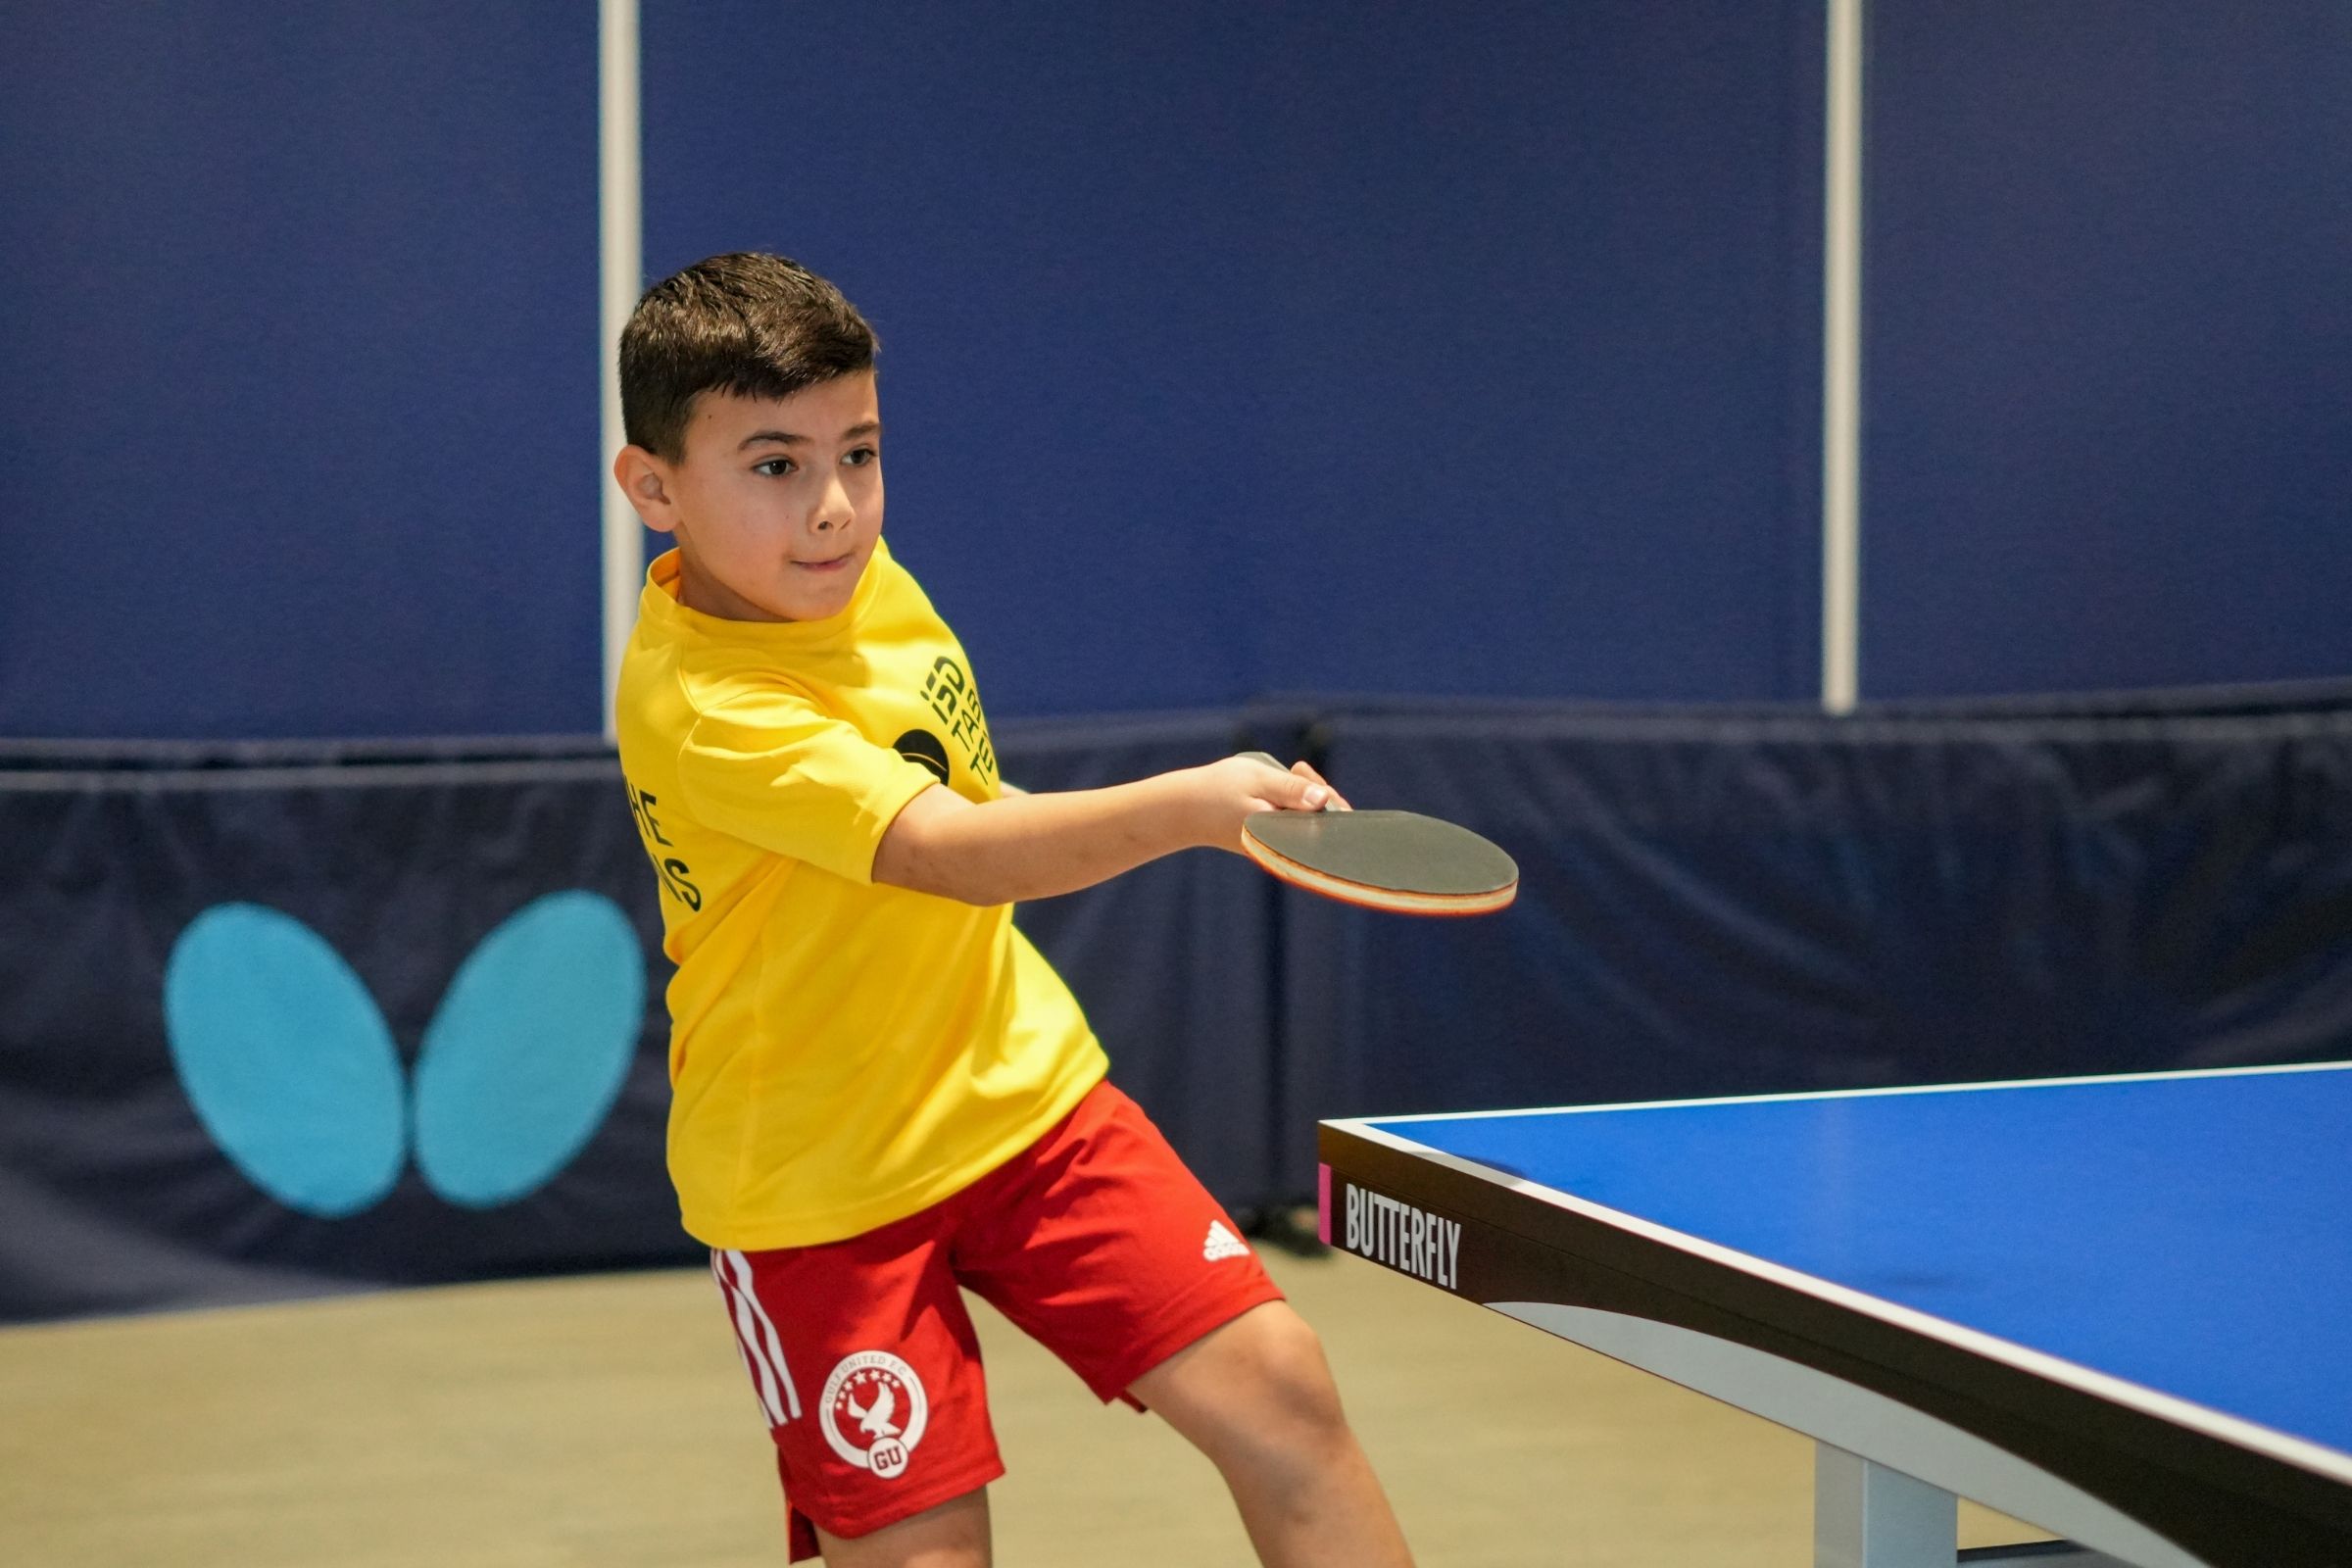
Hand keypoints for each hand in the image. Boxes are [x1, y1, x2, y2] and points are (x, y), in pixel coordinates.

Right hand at [1188, 753, 1352, 851]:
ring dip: (1306, 797)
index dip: (1329, 796)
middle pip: (1322, 823)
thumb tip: (1323, 799)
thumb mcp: (1258, 779)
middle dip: (1318, 793)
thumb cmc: (1218, 790)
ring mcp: (1277, 847)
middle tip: (1296, 769)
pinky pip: (1294, 825)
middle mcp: (1284, 847)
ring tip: (1292, 772)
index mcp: (1284, 834)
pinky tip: (1281, 788)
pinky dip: (1294, 805)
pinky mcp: (1271, 844)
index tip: (1301, 772)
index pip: (1329, 822)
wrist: (1184, 811)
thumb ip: (1292, 789)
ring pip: (1309, 823)